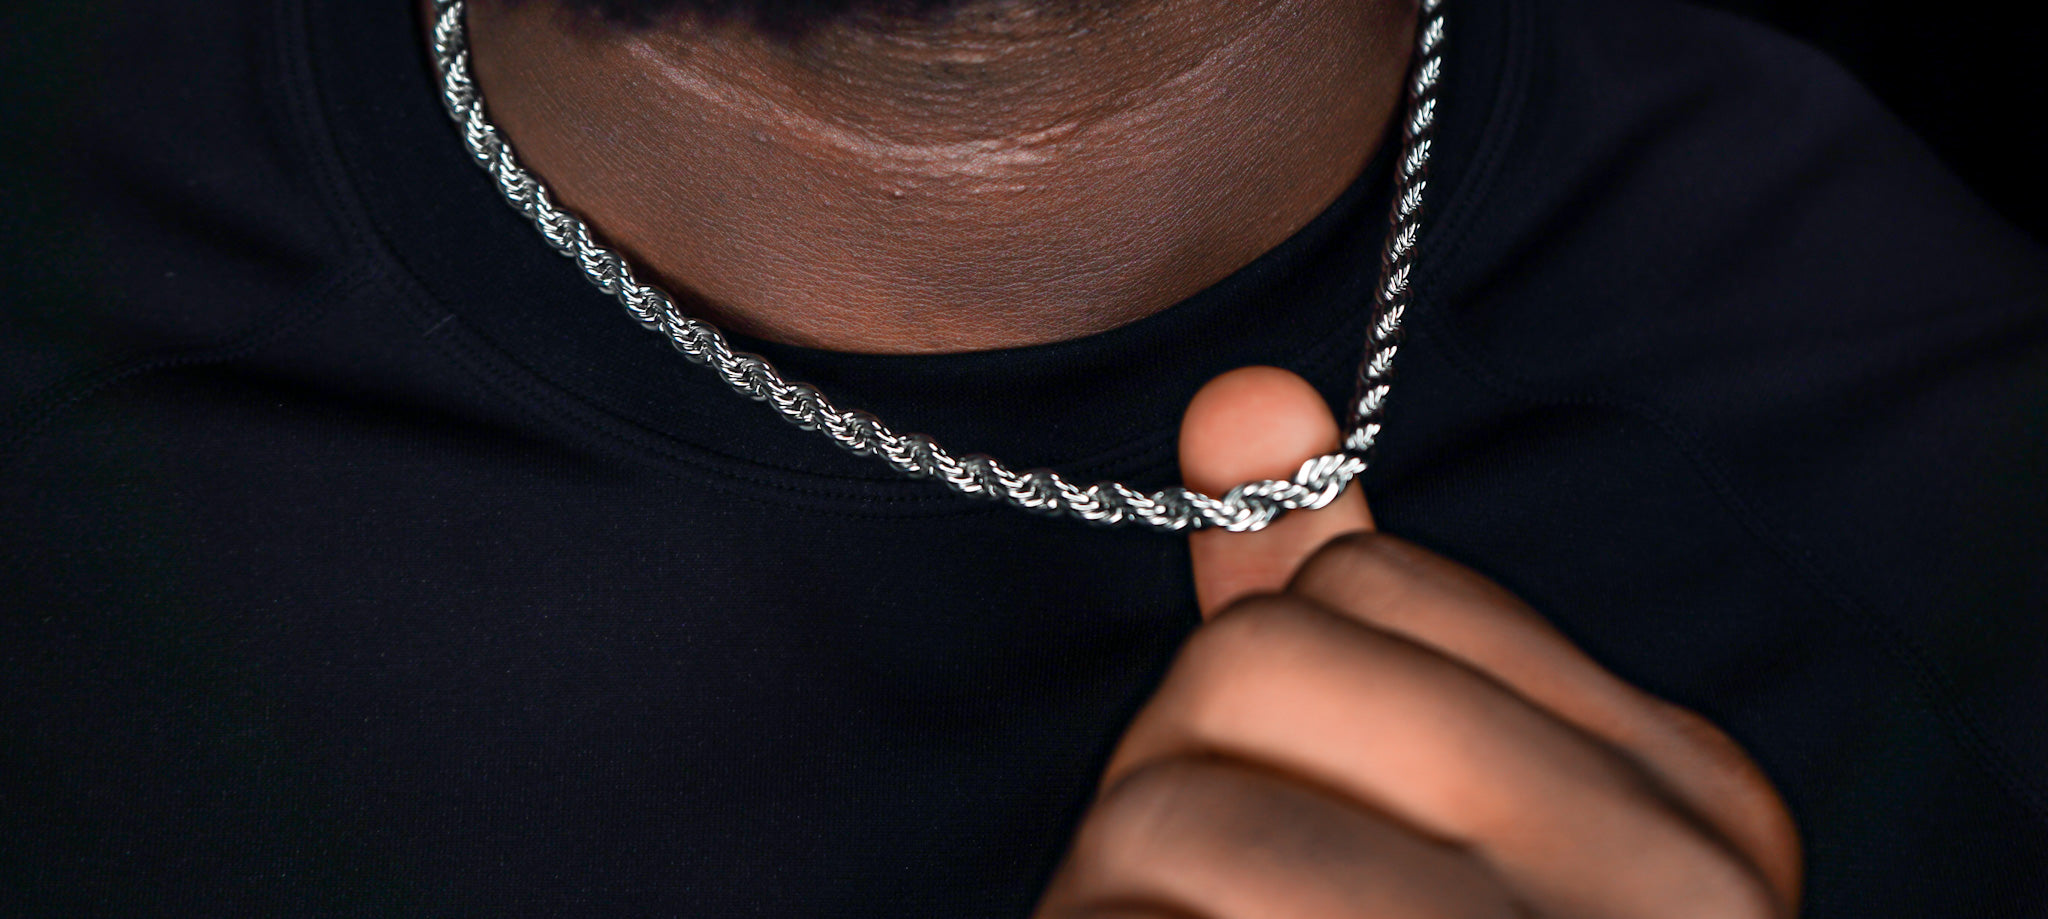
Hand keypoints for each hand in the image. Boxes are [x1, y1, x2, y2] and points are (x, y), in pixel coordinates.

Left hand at [1035, 367, 1801, 918]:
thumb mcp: (1419, 798)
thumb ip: (1343, 607)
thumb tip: (1238, 396)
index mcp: (1694, 802)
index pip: (1356, 592)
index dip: (1271, 698)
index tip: (1305, 811)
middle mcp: (1672, 897)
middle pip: (1259, 666)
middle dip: (1186, 778)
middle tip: (1223, 909)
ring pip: (1179, 807)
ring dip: (1128, 898)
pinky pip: (1164, 907)